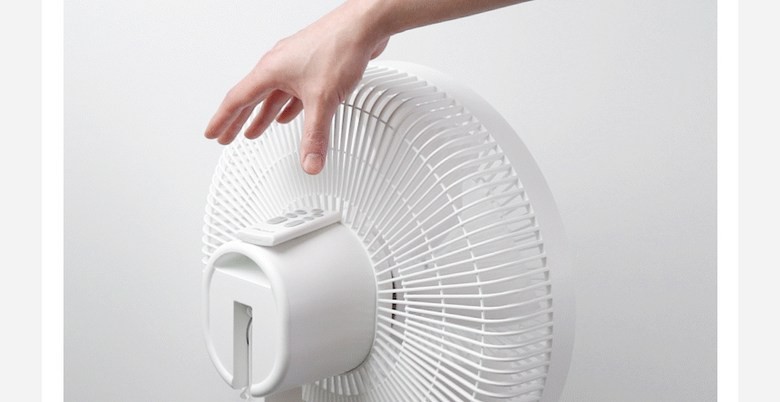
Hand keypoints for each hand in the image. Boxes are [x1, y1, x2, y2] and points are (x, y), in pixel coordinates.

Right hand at [204, 2, 388, 173]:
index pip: (237, 99)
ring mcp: (295, 63)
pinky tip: (289, 114)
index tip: (213, 133)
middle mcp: (279, 65)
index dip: (223, 120)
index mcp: (270, 70)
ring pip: (273, 95)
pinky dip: (287, 106)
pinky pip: (292, 90)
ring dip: (264, 114)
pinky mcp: (312, 64)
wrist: (363, 25)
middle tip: (227, 137)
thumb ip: (315, 135)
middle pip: (252, 98)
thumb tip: (310, 162)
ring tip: (256, 131)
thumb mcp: (323, 100)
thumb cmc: (339, 47)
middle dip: (239, 121)